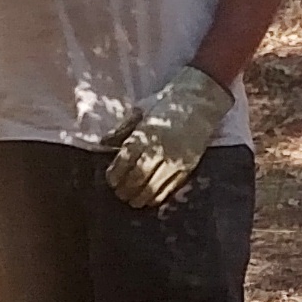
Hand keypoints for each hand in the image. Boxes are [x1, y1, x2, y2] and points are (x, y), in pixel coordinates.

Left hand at [108, 66, 230, 209]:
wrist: (199, 102)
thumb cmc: (165, 104)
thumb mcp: (140, 112)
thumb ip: (122, 130)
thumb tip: (102, 143)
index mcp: (143, 136)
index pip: (124, 163)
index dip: (115, 176)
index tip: (111, 180)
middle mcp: (158, 151)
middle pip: (136, 179)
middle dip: (125, 190)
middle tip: (119, 193)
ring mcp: (174, 161)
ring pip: (152, 188)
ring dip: (139, 198)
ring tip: (133, 200)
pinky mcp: (187, 168)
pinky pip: (169, 189)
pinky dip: (157, 197)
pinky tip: (150, 199)